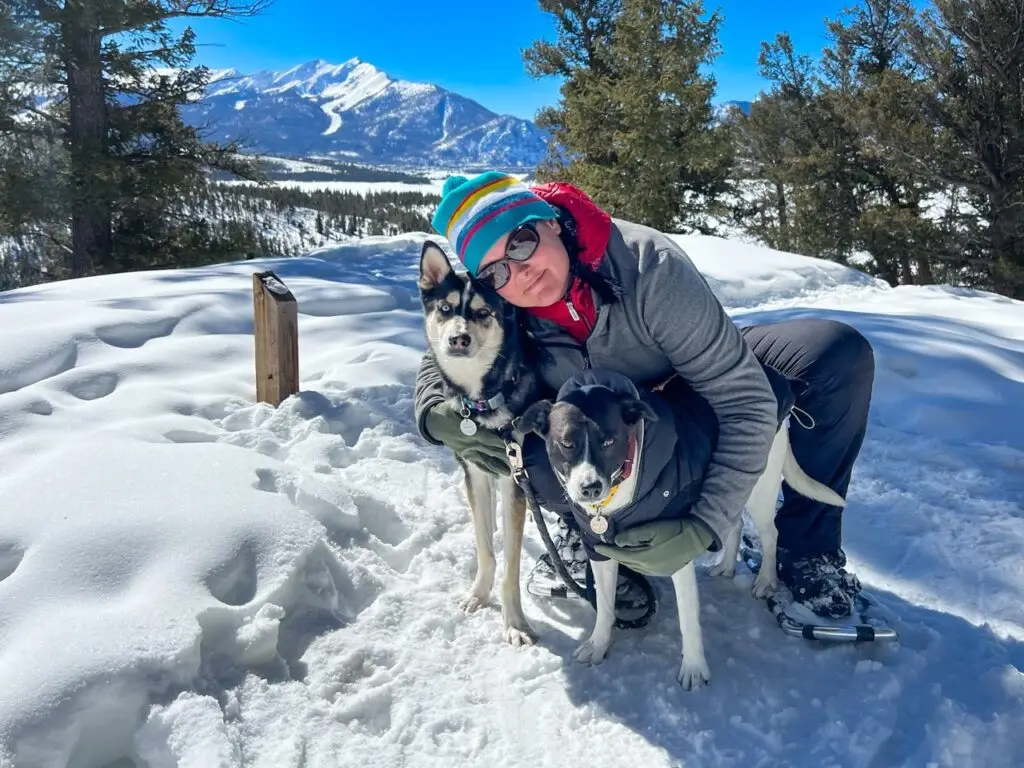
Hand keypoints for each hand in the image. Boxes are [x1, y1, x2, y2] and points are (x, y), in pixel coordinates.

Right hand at [423, 402, 509, 474]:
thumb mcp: (458, 406)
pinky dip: (487, 469)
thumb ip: (472, 407)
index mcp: (470, 432)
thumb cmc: (448, 411)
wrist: (434, 423)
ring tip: (509, 473)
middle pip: (490, 451)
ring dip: (497, 467)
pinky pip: (477, 464)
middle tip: (518, 461)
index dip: (502, 443)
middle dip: (504, 456)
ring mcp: (467, 451)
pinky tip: (496, 474)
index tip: (515, 446)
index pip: (490, 439)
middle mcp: (470, 444)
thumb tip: (485, 404)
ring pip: (485, 460)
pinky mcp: (465, 455)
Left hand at [594, 518, 713, 576]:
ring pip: (635, 567)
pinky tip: (636, 557)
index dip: (608, 551)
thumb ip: (633, 536)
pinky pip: (645, 569)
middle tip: (607, 548)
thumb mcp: (652, 528)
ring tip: (620, 551)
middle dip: (616, 555)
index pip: (620, 555)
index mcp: (645, 558)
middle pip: (627, 562)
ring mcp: (658, 572)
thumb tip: (617, 542)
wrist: (697, 537)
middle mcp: (649, 569)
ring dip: (626, 560)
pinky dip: (636, 563)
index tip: (596, 547)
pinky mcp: (665, 572)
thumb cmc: (674, 530)